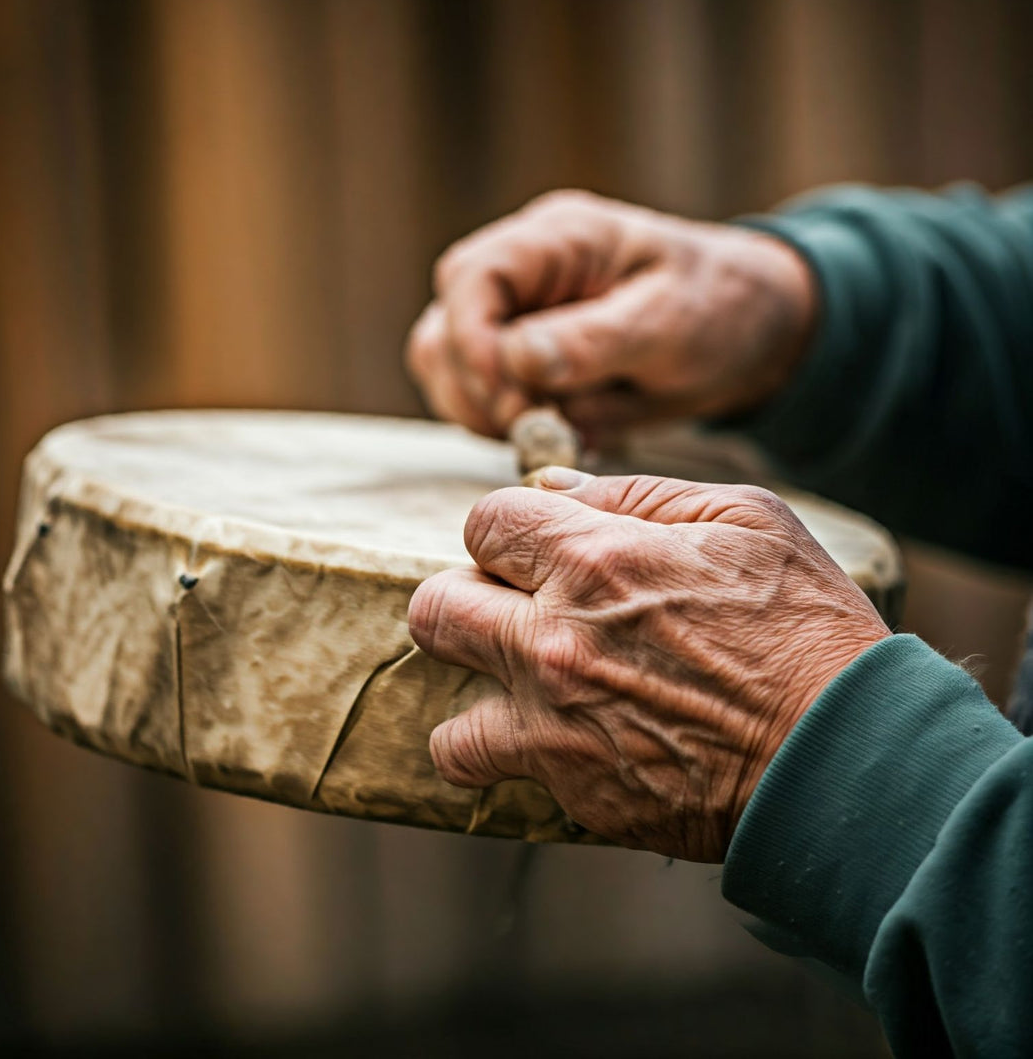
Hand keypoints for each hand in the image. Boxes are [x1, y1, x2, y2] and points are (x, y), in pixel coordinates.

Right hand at [406, 190, 816, 438]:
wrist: (747, 334)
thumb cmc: (718, 309)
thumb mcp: (671, 322)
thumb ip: (593, 339)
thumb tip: (518, 358)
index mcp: (557, 240)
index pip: (470, 279)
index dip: (474, 344)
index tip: (514, 401)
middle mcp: (522, 274)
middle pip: (444, 330)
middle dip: (480, 390)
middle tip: (539, 427)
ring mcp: (515, 318)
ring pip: (448, 371)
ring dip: (485, 414)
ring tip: (553, 432)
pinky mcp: (520, 362)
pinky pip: (480, 400)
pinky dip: (505, 427)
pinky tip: (559, 434)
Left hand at [408, 468, 887, 860]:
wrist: (847, 756)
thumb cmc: (807, 626)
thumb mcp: (746, 519)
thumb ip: (636, 494)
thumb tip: (552, 489)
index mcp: (595, 560)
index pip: (483, 523)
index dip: (506, 532)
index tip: (535, 551)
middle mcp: (555, 643)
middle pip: (434, 609)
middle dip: (466, 600)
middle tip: (514, 613)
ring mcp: (557, 727)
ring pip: (447, 719)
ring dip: (480, 698)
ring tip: (526, 693)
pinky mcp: (576, 793)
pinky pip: (502, 774)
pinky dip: (522, 758)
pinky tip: (573, 740)